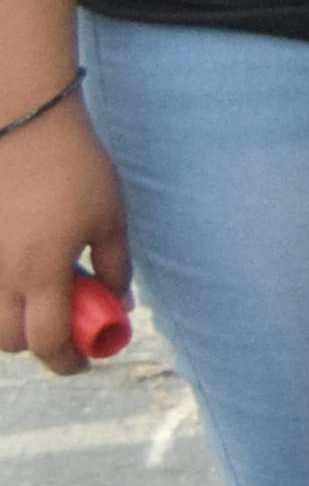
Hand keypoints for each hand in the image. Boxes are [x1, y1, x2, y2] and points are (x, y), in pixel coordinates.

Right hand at [1, 102, 126, 376]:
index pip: (47, 342)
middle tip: (66, 333)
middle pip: (9, 340)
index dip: (67, 361)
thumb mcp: (110, 219)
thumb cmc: (76, 169)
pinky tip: (18, 278)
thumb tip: (120, 303)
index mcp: (40, 273)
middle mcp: (0, 274)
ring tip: (42, 301)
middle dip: (38, 345)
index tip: (84, 362)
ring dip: (12, 322)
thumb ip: (116, 267)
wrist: (24, 124)